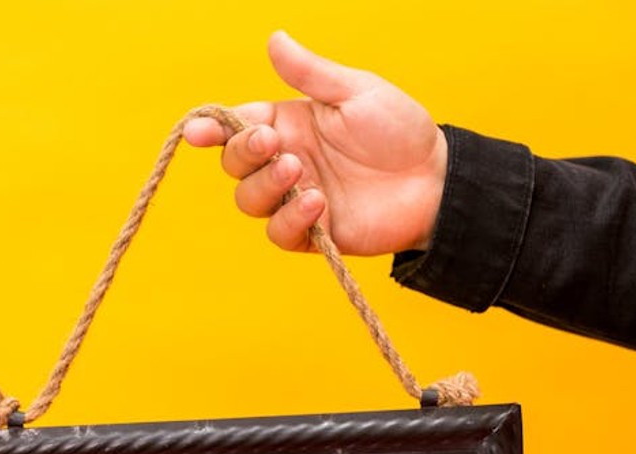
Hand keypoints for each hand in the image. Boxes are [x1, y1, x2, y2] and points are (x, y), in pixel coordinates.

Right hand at [184, 31, 447, 256]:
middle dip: (243, 153)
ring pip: (249, 200)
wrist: (436, 181)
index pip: (235, 126)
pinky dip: (290, 219)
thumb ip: (311, 73)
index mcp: (287, 124)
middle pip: (234, 165)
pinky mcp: (313, 232)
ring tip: (298, 170)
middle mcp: (285, 161)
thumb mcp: (356, 92)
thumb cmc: (399, 131)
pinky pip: (281, 233)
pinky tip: (317, 203)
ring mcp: (295, 199)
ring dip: (265, 185)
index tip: (199, 131)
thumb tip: (274, 40)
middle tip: (272, 142)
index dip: (211, 129)